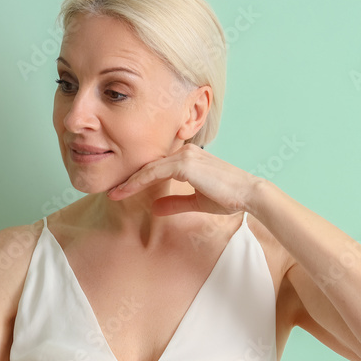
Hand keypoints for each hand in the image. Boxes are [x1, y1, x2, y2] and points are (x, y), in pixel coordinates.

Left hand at [106, 143, 261, 215]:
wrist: (247, 194)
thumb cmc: (228, 197)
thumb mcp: (196, 201)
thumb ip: (175, 202)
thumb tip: (154, 208)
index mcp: (188, 158)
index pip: (157, 167)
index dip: (139, 179)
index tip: (123, 191)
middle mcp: (184, 152)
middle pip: (149, 165)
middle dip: (129, 179)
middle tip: (112, 191)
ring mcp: (184, 156)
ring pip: (149, 168)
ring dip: (130, 181)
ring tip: (114, 192)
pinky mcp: (185, 164)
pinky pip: (155, 172)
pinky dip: (139, 181)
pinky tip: (127, 190)